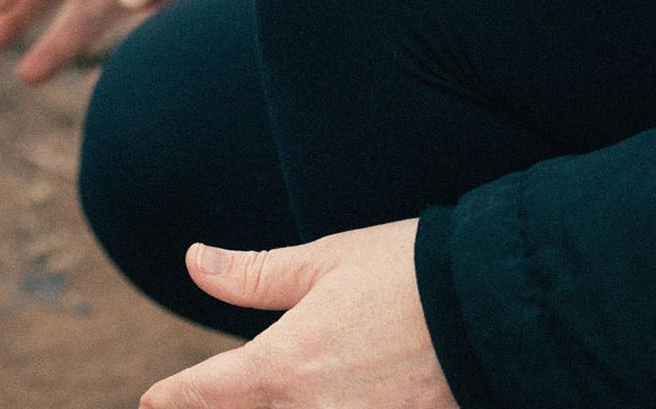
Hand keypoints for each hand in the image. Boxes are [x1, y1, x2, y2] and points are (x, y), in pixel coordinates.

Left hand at [141, 222, 456, 407]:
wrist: (502, 311)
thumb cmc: (410, 273)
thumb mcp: (324, 262)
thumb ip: (253, 275)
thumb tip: (194, 262)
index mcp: (285, 366)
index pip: (208, 391)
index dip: (175, 398)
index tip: (153, 401)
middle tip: (200, 403)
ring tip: (263, 399)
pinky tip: (321, 402)